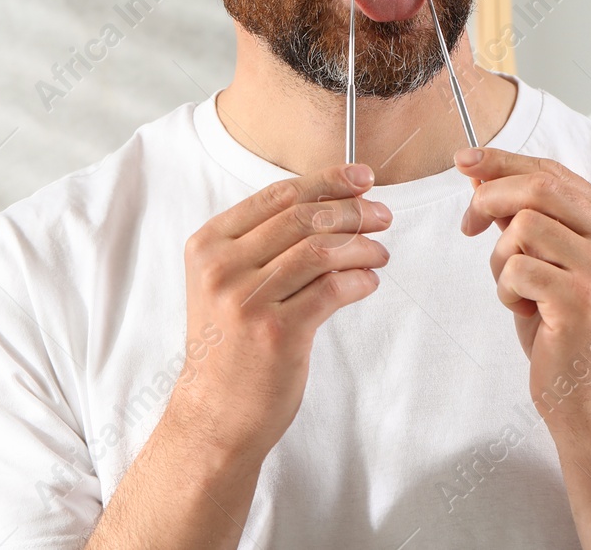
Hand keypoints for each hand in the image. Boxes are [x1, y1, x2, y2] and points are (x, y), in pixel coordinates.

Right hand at [169, 163, 391, 462]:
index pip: (277, 195)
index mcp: (208, 246)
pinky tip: (368, 282)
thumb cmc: (230, 345)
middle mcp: (222, 268)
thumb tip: (333, 202)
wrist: (215, 413)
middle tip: (382, 215)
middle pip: (304, 217)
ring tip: (380, 253)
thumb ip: (263, 243)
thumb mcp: (226, 283)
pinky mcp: (276, 332)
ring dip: (363, 246)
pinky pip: (333, 289)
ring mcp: (247, 301)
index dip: (327, 180)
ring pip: (322, 250)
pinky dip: (360, 280)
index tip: (362, 177)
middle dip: (353, 211)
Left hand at [456, 147, 590, 428]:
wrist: (590, 396)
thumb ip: (526, 217)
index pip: (553, 171)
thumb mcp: (548, 261)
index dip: (503, 161)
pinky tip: (526, 310)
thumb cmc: (564, 328)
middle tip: (469, 225)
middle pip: (539, 186)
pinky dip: (506, 289)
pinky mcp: (581, 298)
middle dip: (491, 198)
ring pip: (524, 226)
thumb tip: (481, 173)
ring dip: (501, 258)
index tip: (464, 161)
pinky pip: (517, 268)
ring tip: (516, 288)